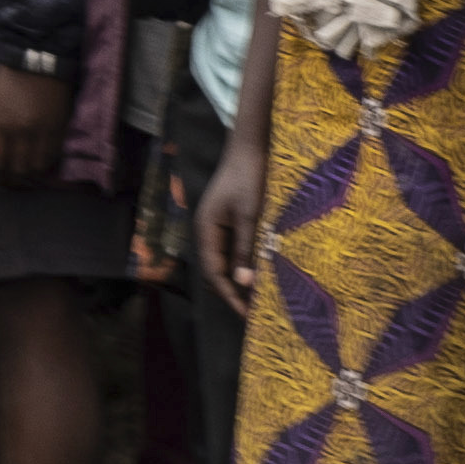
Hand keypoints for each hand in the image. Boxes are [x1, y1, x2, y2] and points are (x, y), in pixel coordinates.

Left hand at [0, 64, 67, 186]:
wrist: (37, 61)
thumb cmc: (7, 80)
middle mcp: (20, 131)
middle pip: (17, 169)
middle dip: (12, 179)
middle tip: (10, 181)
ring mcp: (42, 130)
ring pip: (37, 166)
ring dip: (30, 173)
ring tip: (25, 173)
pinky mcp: (59, 128)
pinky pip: (53, 155)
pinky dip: (45, 162)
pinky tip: (39, 161)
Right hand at [195, 134, 265, 307]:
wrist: (249, 148)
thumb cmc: (248, 179)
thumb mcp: (250, 216)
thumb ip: (245, 249)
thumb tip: (243, 283)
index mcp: (206, 230)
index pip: (214, 273)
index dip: (230, 296)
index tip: (247, 316)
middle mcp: (207, 231)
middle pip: (215, 271)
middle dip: (232, 292)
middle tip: (254, 312)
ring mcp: (216, 225)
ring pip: (224, 261)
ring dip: (238, 280)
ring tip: (257, 297)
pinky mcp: (227, 220)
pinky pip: (232, 250)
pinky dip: (243, 265)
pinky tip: (258, 271)